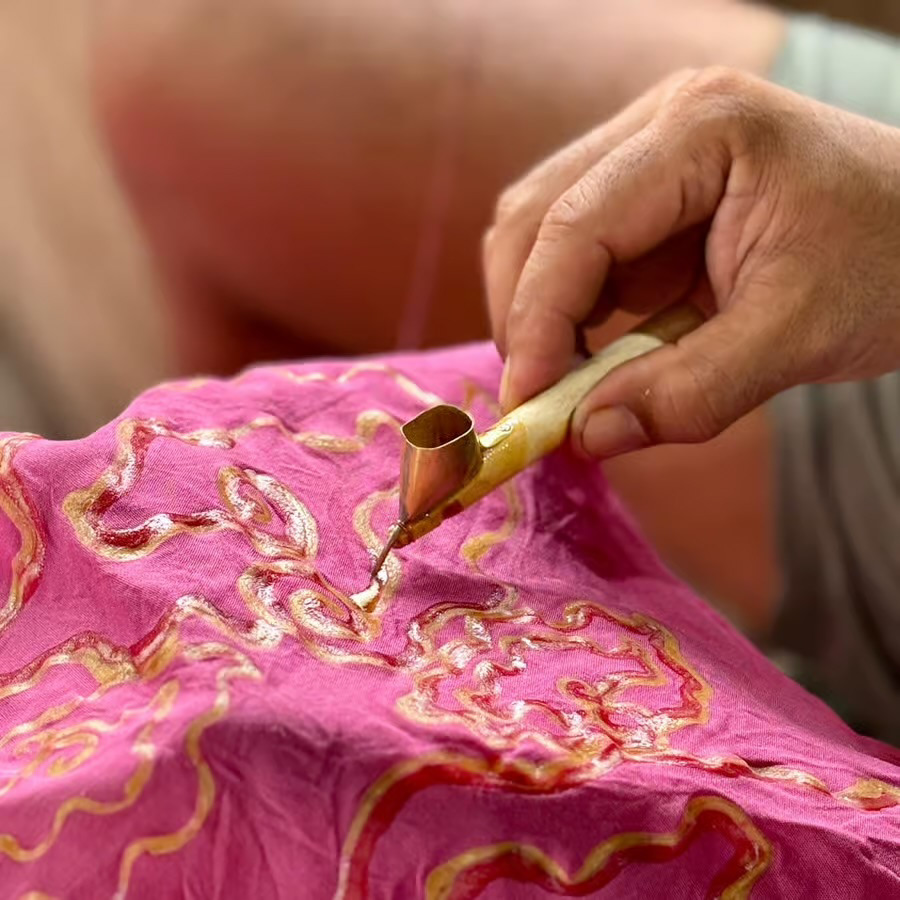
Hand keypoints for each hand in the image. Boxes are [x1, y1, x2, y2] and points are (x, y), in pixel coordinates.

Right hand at [485, 67, 899, 457]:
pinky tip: (592, 358)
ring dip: (539, 316)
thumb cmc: (890, 264)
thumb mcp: (798, 337)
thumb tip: (588, 436)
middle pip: (535, 217)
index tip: (527, 404)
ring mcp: (649, 158)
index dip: (537, 320)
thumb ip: (689, 393)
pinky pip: (577, 257)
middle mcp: (660, 125)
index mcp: (702, 131)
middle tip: (538, 401)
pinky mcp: (647, 200)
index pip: (576, 224)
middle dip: (525, 315)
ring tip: (566, 384)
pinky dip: (569, 316)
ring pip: (541, 235)